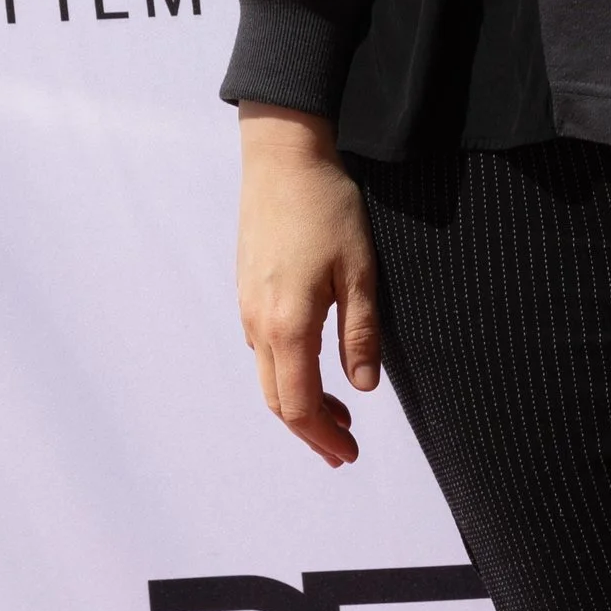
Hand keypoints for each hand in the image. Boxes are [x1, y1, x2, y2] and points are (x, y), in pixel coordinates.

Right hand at [236, 104, 381, 467]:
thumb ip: (361, 334)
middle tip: (343, 450)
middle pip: (277, 399)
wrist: (282, 156)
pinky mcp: (246, 288)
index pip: (298, 405)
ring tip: (338, 412)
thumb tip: (363, 388)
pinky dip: (287, 371)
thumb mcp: (360, 272)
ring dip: (299, 401)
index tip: (349, 454)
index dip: (323, 436)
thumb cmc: (327, 208)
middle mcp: (257, 324)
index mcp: (287, 325)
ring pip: (268, 374)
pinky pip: (262, 347)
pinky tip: (313, 364)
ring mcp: (246, 305)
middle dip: (310, 431)